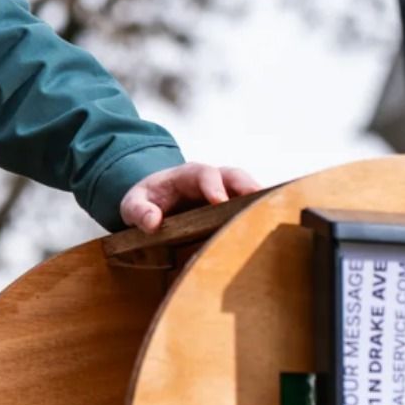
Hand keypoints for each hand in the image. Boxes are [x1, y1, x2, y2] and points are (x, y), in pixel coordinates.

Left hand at [119, 162, 260, 232]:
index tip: (220, 201)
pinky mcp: (230, 207)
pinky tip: (268, 230)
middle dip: (247, 186)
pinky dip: (258, 214)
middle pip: (234, 176)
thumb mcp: (132, 204)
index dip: (214, 186)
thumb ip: (139, 211)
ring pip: (247, 190)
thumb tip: (152, 223)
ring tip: (273, 214)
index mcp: (186, 175)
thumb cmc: (145, 201)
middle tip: (259, 200)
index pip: (204, 174)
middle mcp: (210, 180)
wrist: (153, 202)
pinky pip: (247, 207)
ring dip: (259, 200)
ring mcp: (224, 192)